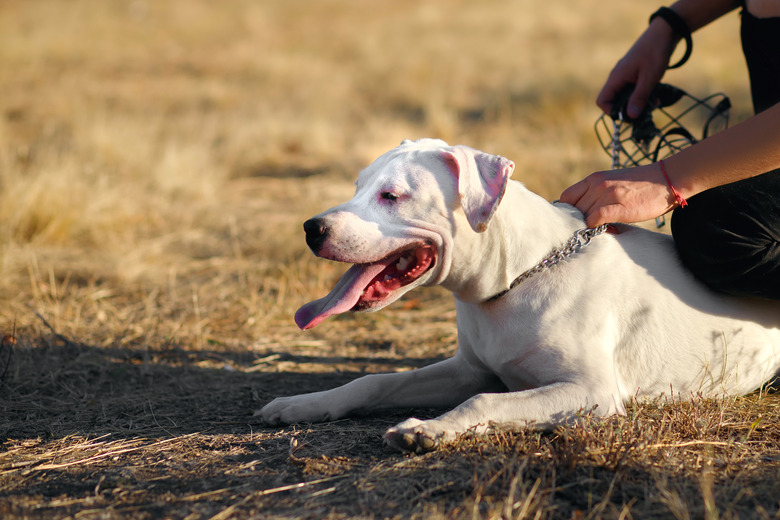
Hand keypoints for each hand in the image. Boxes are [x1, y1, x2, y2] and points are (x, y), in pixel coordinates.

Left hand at [560, 164, 677, 227]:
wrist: (667, 178)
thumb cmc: (640, 185)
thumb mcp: (612, 183)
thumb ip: (596, 194)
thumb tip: (583, 215)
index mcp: (594, 179)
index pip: (566, 198)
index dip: (567, 212)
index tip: (575, 221)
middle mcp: (598, 185)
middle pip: (573, 210)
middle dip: (578, 222)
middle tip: (592, 229)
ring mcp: (608, 195)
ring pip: (583, 216)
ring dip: (589, 227)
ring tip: (604, 228)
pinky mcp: (620, 206)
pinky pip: (596, 219)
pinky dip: (596, 227)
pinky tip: (609, 229)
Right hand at [596, 19, 677, 118]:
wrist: (664, 32)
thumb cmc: (655, 53)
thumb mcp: (649, 78)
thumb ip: (639, 97)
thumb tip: (631, 116)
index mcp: (616, 78)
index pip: (602, 101)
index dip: (612, 111)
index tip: (629, 115)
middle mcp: (617, 77)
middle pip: (614, 101)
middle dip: (629, 109)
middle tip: (647, 110)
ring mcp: (625, 75)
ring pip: (626, 96)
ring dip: (639, 103)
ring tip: (655, 102)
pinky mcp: (634, 74)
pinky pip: (633, 89)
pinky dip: (643, 94)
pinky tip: (656, 94)